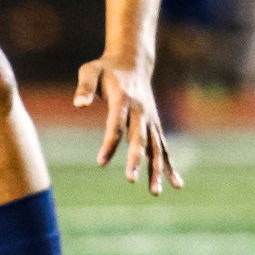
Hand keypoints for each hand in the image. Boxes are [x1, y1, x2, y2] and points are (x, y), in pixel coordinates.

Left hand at [76, 55, 183, 195]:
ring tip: (155, 192)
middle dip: (136, 160)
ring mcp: (150, 119)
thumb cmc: (106, 68)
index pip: (116, 124)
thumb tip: (78, 104)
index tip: (101, 162)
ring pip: (155, 147)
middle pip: (139, 138)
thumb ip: (84, 87)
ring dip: (156, 169)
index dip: (109, 144)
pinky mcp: (155, 125)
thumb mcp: (90, 71)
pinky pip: (163, 148)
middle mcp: (140, 111)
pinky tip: (176, 184)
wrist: (133, 61)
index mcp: (123, 99)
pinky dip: (169, 166)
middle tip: (131, 179)